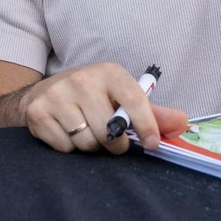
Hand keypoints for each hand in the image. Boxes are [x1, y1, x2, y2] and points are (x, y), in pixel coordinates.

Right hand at [21, 63, 187, 154]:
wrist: (43, 94)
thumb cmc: (91, 97)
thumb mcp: (120, 98)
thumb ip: (152, 113)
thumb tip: (182, 122)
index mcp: (108, 72)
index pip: (133, 100)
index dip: (146, 125)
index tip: (152, 144)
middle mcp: (81, 79)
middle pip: (108, 131)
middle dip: (113, 143)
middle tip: (109, 136)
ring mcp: (57, 95)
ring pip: (87, 142)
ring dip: (90, 146)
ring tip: (86, 131)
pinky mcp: (38, 112)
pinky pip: (65, 147)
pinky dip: (68, 147)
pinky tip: (66, 132)